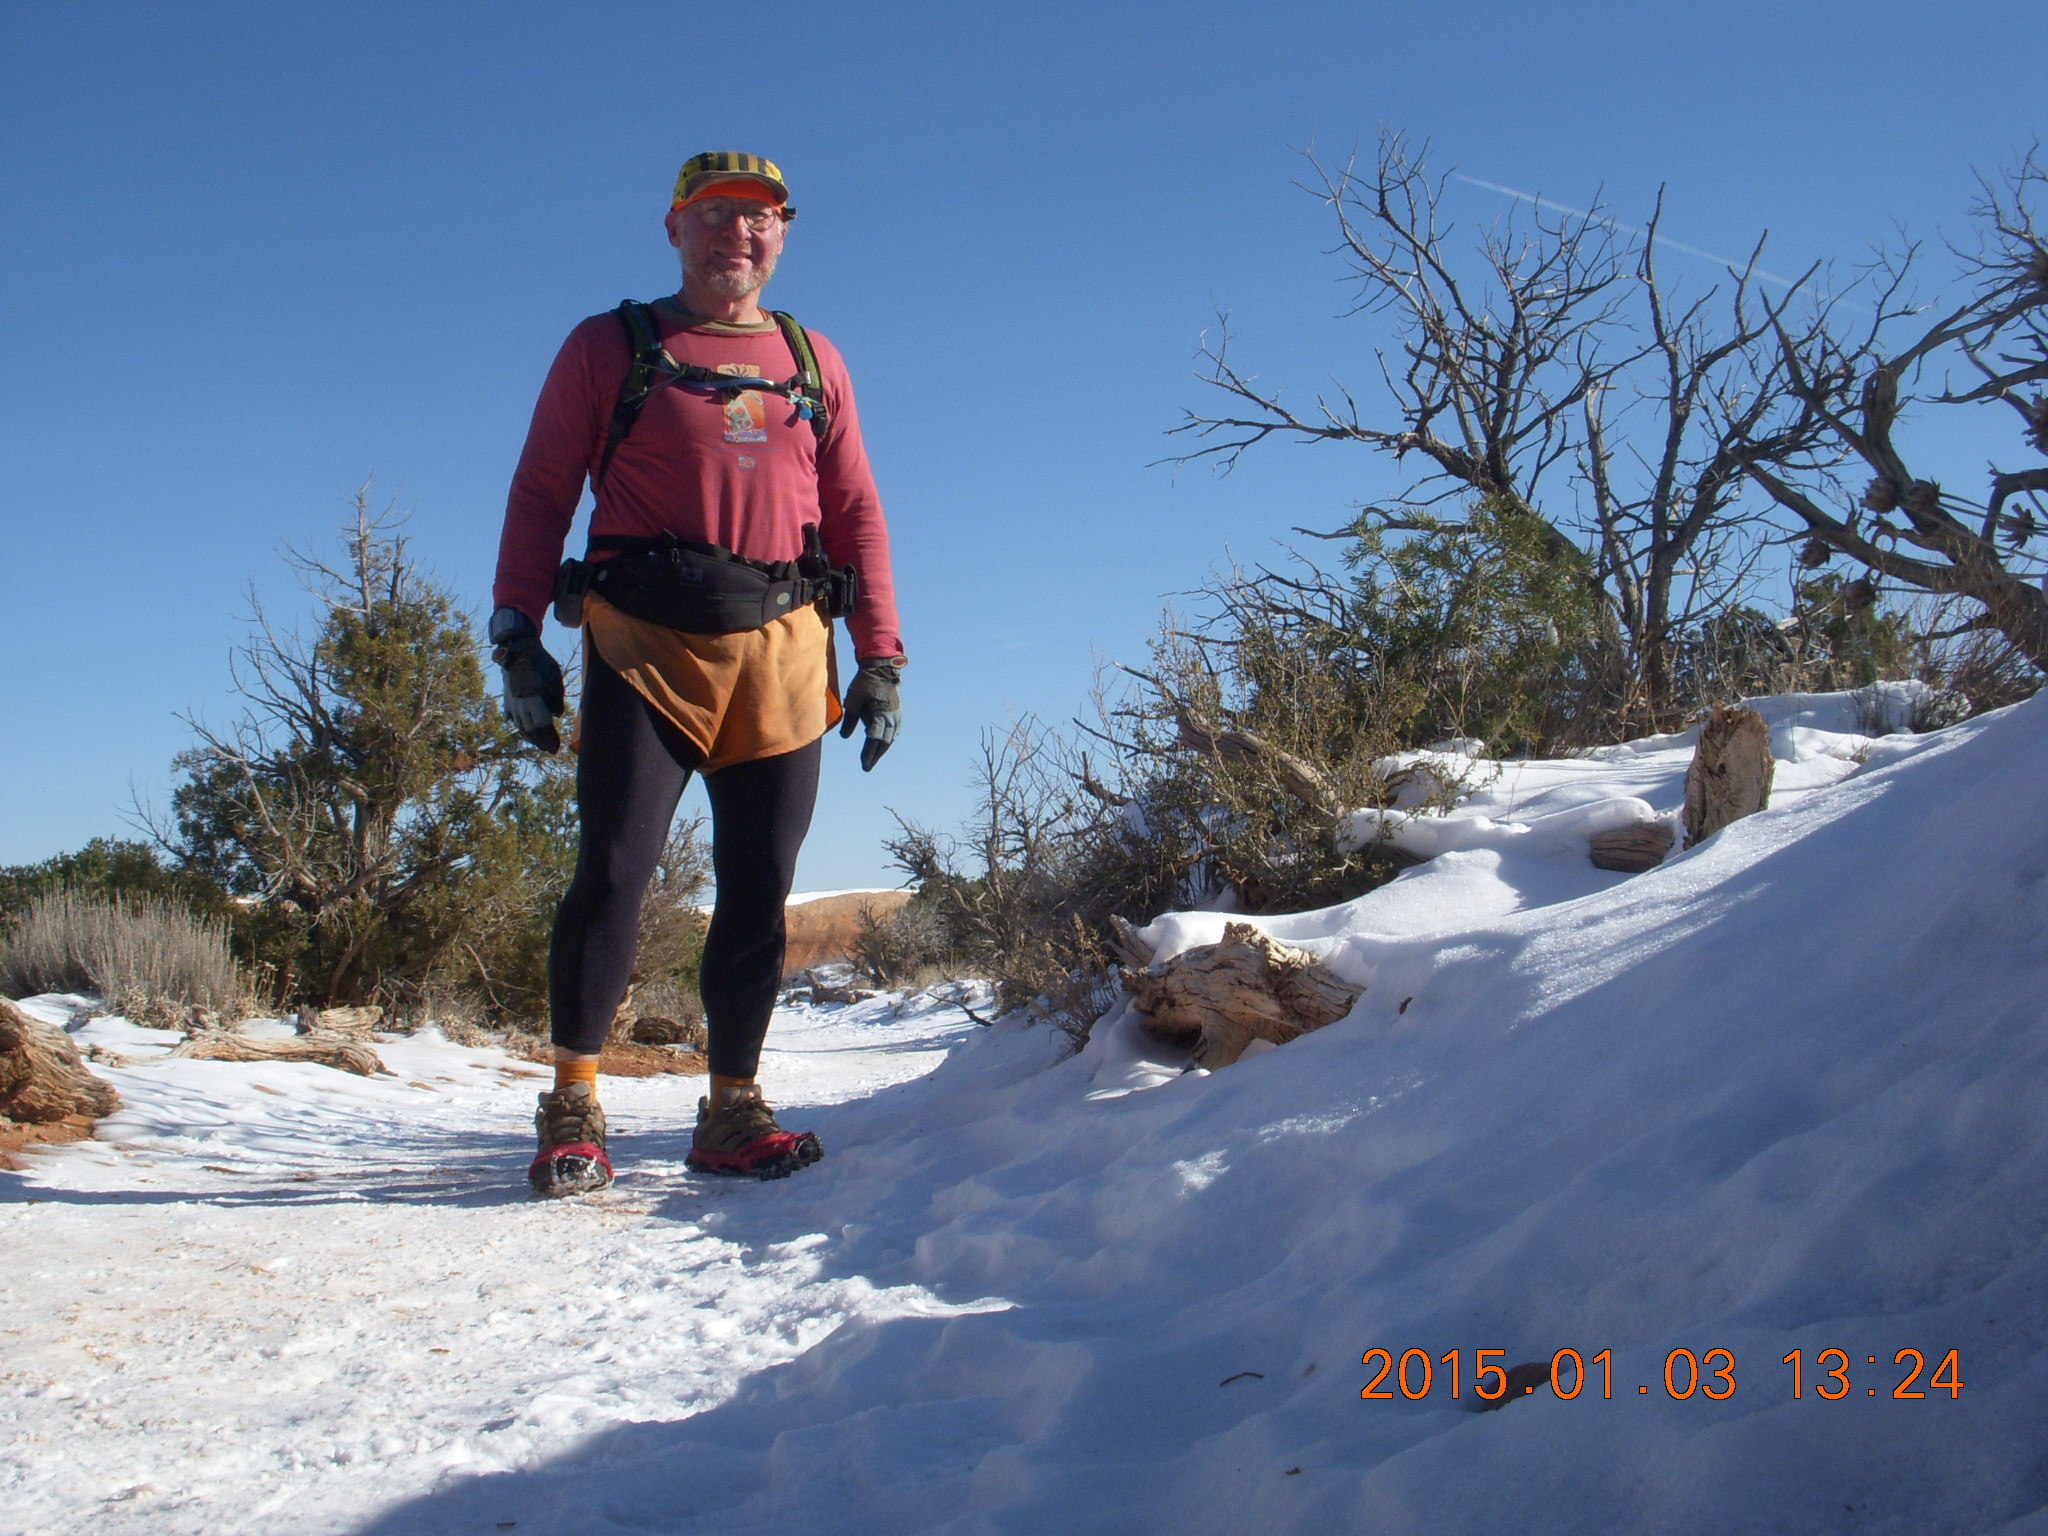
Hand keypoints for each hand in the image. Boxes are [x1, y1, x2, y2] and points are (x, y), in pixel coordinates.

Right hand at [489, 607, 564, 752]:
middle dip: (541, 741)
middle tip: (550, 750)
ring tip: (539, 743)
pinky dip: (519, 726)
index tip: (556, 747)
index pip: (542, 725)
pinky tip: (523, 730)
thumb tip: (557, 716)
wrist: (518, 648)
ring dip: (530, 737)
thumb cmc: (541, 662)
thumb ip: (557, 698)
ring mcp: (512, 701)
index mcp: (534, 699)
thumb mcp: (555, 678)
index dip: (549, 738)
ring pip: (520, 725)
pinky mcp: (507, 697)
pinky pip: (512, 717)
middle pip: (530, 729)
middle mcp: (521, 703)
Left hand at [838, 655, 902, 770]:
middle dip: (874, 756)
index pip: (874, 738)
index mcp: (880, 714)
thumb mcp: (853, 700)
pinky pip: (894, 732)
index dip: (868, 752)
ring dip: (881, 750)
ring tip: (872, 760)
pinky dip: (888, 741)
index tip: (863, 763)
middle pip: (883, 742)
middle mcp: (891, 717)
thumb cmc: (865, 683)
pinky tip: (883, 746)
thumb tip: (844, 737)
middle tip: (866, 767)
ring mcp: (897, 716)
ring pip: (890, 739)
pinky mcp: (898, 713)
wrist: (882, 669)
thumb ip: (849, 719)